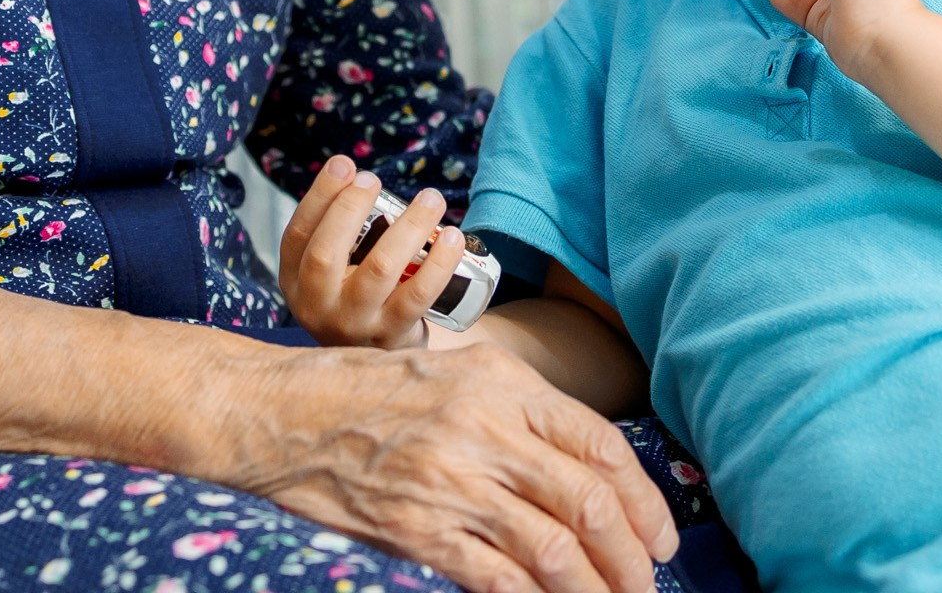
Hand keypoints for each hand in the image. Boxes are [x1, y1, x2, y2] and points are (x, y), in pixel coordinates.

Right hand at [234, 339, 678, 592]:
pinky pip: (497, 580)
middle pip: (589, 503)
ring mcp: (451, 483)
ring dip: (595, 589)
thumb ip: (518, 409)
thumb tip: (586, 465)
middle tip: (648, 582)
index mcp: (501, 383)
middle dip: (632, 556)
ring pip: (553, 550)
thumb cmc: (368, 389)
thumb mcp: (454, 369)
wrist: (280, 412)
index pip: (599, 443)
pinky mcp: (418, 531)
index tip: (661, 534)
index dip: (644, 498)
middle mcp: (484, 430)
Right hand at [280, 155, 467, 349]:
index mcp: (296, 282)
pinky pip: (419, 294)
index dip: (319, 196)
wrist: (378, 355)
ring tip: (431, 199)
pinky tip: (452, 237)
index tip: (344, 164)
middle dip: (350, 208)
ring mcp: (354, 323)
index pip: (298, 234)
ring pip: (380, 268)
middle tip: (374, 178)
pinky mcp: (392, 334)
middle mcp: (317, 306)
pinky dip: (439, 263)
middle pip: (326, 254)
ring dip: (409, 226)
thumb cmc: (355, 295)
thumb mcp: (330, 271)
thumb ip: (335, 231)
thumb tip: (355, 174)